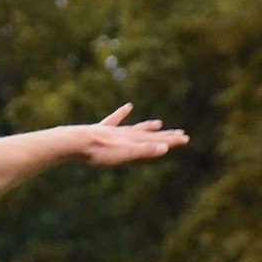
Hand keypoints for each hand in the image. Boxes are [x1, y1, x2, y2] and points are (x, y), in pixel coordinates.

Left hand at [75, 104, 189, 166]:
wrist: (76, 142)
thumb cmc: (101, 152)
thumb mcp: (125, 154)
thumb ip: (144, 151)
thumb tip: (165, 148)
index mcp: (133, 141)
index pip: (156, 141)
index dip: (171, 140)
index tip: (185, 138)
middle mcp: (126, 134)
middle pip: (149, 134)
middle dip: (164, 135)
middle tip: (180, 133)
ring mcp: (114, 131)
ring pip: (135, 128)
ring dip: (147, 126)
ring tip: (158, 122)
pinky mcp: (100, 131)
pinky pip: (114, 120)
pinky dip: (121, 113)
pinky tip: (128, 106)